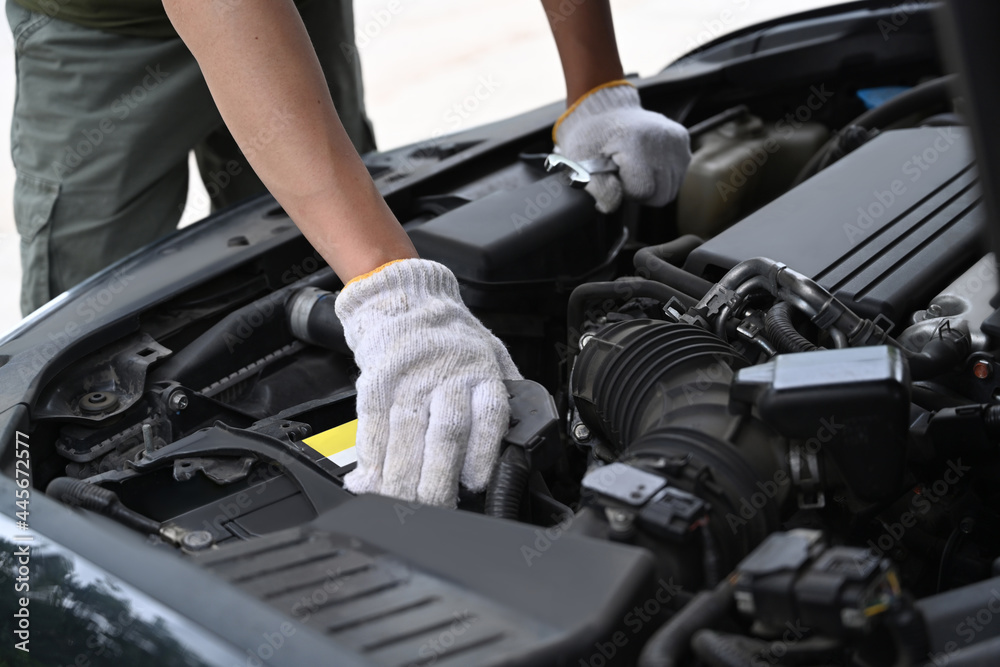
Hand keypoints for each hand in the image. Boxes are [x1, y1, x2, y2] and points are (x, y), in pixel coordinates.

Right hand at [335, 259, 521, 506]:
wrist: (404, 299)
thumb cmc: (449, 335)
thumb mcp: (490, 354)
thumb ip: (503, 394)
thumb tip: (519, 440)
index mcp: (480, 372)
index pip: (489, 417)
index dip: (482, 455)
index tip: (475, 484)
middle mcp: (446, 376)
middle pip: (445, 435)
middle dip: (438, 480)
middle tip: (436, 508)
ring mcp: (408, 380)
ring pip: (406, 437)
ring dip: (401, 478)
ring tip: (402, 504)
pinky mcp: (375, 384)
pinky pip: (373, 427)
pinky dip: (371, 458)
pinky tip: (371, 480)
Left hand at [554, 81, 690, 213]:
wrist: (605, 109)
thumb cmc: (590, 137)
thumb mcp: (581, 163)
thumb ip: (598, 189)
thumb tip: (612, 206)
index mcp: (637, 144)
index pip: (643, 191)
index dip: (627, 191)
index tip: (615, 177)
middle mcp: (663, 140)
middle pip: (662, 194)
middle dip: (641, 192)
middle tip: (625, 176)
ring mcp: (676, 140)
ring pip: (671, 188)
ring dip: (652, 185)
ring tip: (635, 168)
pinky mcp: (682, 140)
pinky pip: (677, 174)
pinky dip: (661, 175)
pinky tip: (646, 162)